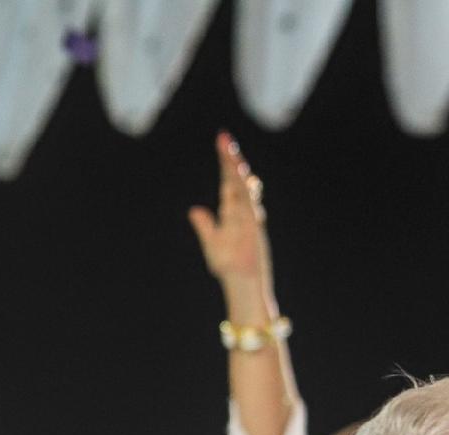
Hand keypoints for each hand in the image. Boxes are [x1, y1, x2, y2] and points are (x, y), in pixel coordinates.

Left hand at [187, 131, 273, 302]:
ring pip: (243, 188)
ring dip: (236, 171)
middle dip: (230, 160)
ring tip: (229, 152)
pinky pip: (249, 206)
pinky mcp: (253, 228)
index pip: (228, 182)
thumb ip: (205, 226)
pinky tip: (241, 178)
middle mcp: (242, 210)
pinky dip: (246, 192)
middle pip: (235, 180)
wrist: (242, 282)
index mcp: (232, 211)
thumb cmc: (229, 265)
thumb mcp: (212, 242)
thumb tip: (195, 211)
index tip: (221, 143)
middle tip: (223, 138)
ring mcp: (249, 217)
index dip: (225, 164)